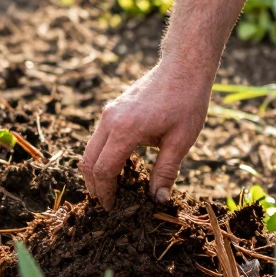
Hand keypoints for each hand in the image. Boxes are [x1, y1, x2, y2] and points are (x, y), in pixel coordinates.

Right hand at [81, 62, 210, 209]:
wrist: (183, 67)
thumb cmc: (186, 102)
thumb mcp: (181, 140)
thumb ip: (165, 172)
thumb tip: (157, 201)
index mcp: (125, 129)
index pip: (104, 170)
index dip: (106, 193)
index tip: (113, 209)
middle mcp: (110, 120)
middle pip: (89, 161)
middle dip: (95, 187)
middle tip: (109, 204)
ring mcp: (108, 113)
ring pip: (90, 150)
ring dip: (97, 172)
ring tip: (113, 189)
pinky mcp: (112, 110)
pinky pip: (99, 139)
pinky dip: (102, 156)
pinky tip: (121, 168)